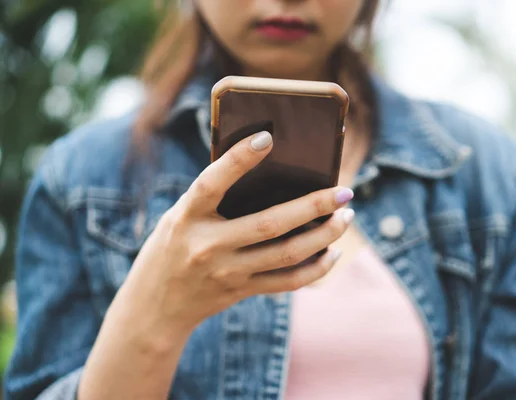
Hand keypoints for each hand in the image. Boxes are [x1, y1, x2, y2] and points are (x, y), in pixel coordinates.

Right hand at [121, 131, 353, 337]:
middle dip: (314, 206)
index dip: (238, 159)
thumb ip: (214, 198)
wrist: (154, 306)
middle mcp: (207, 246)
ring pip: (287, 254)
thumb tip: (271, 171)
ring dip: (324, 235)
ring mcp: (226, 273)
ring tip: (346, 216)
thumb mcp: (181, 216)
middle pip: (269, 224)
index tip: (268, 137)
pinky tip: (333, 252)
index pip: (211, 183)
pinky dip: (316, 268)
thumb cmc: (172, 247)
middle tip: (345, 191)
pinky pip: (287, 283)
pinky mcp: (241, 291)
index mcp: (186, 217)